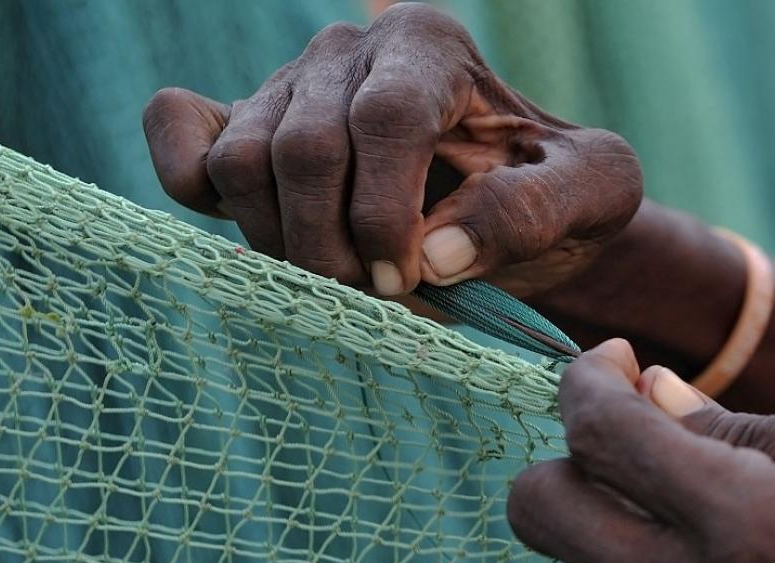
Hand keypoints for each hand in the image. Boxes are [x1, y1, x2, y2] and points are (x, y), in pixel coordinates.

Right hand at [142, 3, 641, 298]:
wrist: (520, 206)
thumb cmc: (558, 192)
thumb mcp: (593, 194)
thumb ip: (535, 211)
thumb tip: (435, 253)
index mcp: (432, 48)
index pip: (384, 120)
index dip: (385, 213)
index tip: (410, 280)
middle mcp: (351, 52)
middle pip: (304, 150)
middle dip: (337, 250)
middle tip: (384, 303)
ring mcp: (288, 86)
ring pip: (242, 162)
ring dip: (284, 247)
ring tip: (347, 287)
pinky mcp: (243, 125)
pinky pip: (181, 134)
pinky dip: (194, 186)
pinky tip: (262, 236)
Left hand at [509, 340, 774, 562]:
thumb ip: (746, 421)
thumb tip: (654, 398)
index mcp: (745, 530)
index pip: (595, 438)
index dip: (586, 379)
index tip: (622, 358)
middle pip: (542, 515)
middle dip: (570, 444)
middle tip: (640, 406)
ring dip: (609, 499)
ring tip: (692, 460)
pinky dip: (651, 548)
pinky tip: (724, 519)